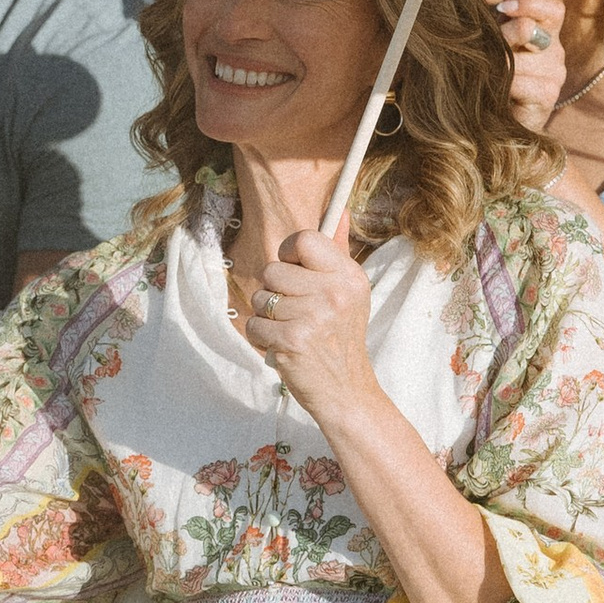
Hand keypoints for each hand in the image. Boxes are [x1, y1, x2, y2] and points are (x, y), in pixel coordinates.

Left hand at [242, 226, 378, 429]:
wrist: (347, 391)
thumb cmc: (340, 338)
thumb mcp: (349, 293)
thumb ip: (337, 252)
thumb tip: (338, 211)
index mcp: (348, 276)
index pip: (304, 239)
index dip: (289, 255)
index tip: (296, 274)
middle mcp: (334, 293)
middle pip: (273, 270)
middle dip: (275, 292)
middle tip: (297, 313)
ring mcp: (313, 317)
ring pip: (260, 298)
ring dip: (268, 317)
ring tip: (292, 331)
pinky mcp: (292, 341)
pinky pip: (254, 325)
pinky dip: (262, 339)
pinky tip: (284, 347)